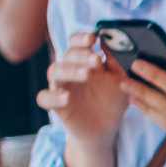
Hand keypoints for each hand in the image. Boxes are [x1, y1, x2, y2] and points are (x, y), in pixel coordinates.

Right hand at [39, 29, 130, 145]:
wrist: (106, 127)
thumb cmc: (112, 100)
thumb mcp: (120, 80)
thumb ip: (115, 62)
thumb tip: (111, 41)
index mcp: (82, 60)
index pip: (75, 42)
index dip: (81, 38)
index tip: (93, 38)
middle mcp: (68, 70)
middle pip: (66, 55)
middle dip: (81, 55)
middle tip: (97, 61)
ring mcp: (60, 87)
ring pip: (55, 72)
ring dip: (70, 70)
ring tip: (87, 74)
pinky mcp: (57, 106)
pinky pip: (45, 98)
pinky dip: (53, 96)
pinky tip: (66, 97)